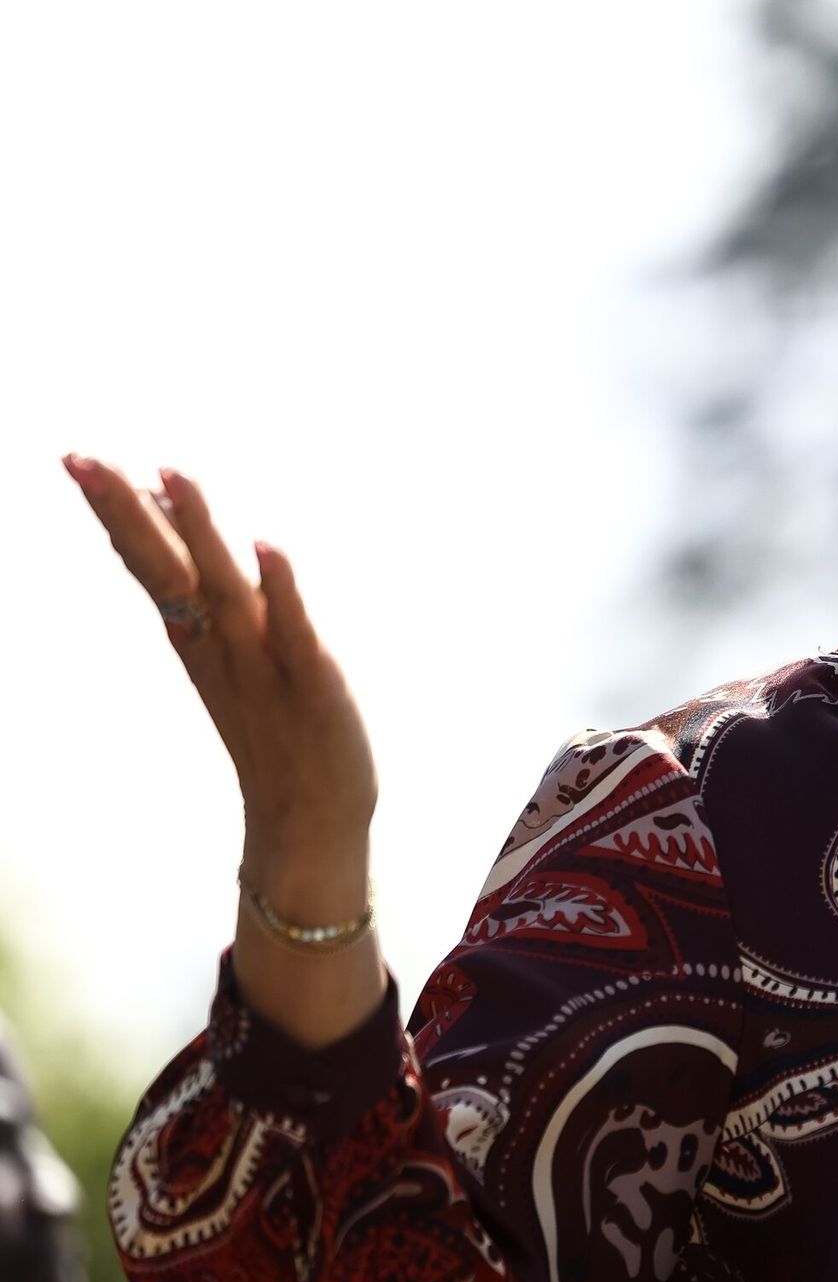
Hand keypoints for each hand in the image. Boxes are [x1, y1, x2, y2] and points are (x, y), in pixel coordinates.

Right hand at [62, 455, 376, 912]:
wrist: (309, 823)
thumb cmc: (277, 736)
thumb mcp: (232, 662)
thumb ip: (207, 607)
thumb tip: (182, 543)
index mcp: (201, 638)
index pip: (153, 565)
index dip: (120, 514)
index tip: (79, 459)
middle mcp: (222, 645)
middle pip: (167, 570)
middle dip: (127, 513)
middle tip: (79, 458)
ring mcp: (264, 665)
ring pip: (222, 589)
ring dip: (199, 533)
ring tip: (171, 474)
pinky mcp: (313, 685)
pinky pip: (294, 632)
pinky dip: (281, 590)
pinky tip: (267, 546)